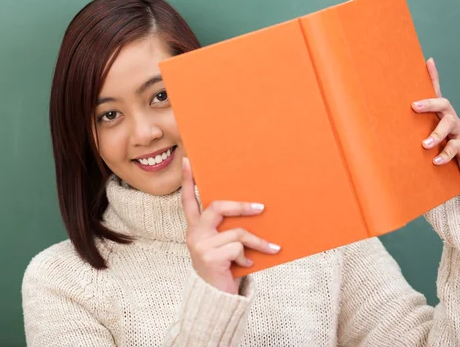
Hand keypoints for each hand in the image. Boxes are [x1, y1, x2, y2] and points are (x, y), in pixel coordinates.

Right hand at [181, 157, 280, 294]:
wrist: (214, 298)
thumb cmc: (222, 268)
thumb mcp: (221, 245)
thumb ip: (226, 229)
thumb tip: (253, 211)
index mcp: (195, 228)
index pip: (188, 200)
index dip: (187, 181)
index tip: (187, 161)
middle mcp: (194, 234)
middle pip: (218, 207)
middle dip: (242, 207)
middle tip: (261, 208)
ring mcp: (201, 245)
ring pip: (237, 232)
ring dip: (258, 241)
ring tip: (272, 247)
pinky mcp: (211, 257)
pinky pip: (239, 248)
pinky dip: (247, 257)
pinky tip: (247, 265)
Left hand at [412, 58, 459, 185]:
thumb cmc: (436, 147)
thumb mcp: (421, 136)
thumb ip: (407, 131)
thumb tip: (376, 127)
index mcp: (439, 114)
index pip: (435, 92)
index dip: (433, 76)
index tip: (428, 61)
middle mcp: (450, 118)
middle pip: (443, 103)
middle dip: (430, 103)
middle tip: (414, 106)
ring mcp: (458, 131)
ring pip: (449, 124)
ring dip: (436, 134)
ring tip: (424, 145)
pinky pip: (455, 147)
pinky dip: (444, 154)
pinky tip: (436, 160)